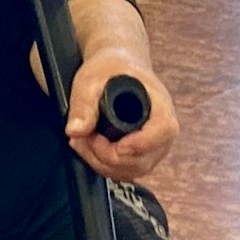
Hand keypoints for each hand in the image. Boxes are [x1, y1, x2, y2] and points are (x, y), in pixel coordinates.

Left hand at [64, 49, 177, 180]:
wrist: (116, 68)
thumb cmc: (110, 69)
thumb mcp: (92, 79)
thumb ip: (84, 103)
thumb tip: (75, 130)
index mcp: (160, 106)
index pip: (163, 131)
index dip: (140, 144)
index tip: (114, 144)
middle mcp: (162, 131)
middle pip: (143, 160)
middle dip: (107, 156)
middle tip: (81, 138)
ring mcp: (153, 147)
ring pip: (132, 171)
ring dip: (101, 163)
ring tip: (80, 141)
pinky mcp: (140, 156)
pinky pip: (125, 171)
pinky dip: (103, 165)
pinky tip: (87, 148)